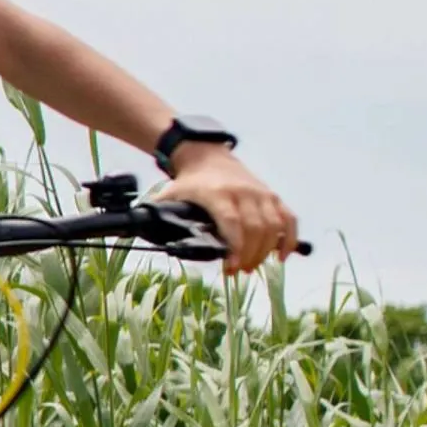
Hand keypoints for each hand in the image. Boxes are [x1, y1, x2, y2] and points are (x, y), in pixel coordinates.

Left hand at [149, 146, 297, 275]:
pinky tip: (283, 256)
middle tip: (239, 271)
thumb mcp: (170, 195)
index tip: (231, 268)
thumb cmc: (188, 182)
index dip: (235, 248)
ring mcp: (260, 193)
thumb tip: (137, 231)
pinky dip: (289, 238)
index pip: (233, 224)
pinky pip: (288, 218)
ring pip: (273, 226)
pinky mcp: (271, 195)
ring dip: (266, 251)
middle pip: (256, 229)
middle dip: (250, 255)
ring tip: (252, 266)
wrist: (206, 155)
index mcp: (218, 194)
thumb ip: (158, 213)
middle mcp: (243, 192)